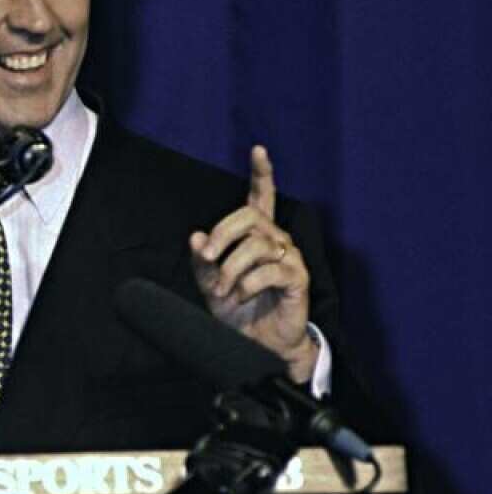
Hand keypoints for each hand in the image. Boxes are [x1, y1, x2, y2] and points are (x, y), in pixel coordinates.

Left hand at [189, 145, 317, 381]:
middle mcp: (276, 240)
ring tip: (222, 290)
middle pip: (249, 217)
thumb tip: (196, 236)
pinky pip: (271, 270)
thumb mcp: (209, 283)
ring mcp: (289, 257)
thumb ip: (202, 259)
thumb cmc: (236, 309)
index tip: (257, 149)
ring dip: (231, 269)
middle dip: (222, 235)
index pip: (261, 197)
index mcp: (256, 235)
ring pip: (257, 245)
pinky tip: (240, 296)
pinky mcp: (298, 279)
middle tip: (207, 259)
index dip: (261, 173)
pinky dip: (248, 283)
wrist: (255, 343)